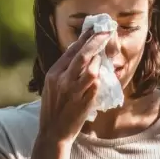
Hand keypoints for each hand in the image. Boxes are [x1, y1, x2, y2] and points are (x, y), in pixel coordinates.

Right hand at [38, 29, 109, 145]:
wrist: (53, 131)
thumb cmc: (54, 105)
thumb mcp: (53, 83)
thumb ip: (65, 67)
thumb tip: (80, 48)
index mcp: (54, 73)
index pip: (71, 50)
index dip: (85, 37)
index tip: (95, 27)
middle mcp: (62, 80)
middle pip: (83, 55)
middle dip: (97, 40)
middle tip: (106, 31)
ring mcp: (74, 91)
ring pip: (92, 70)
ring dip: (99, 62)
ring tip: (101, 59)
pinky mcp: (84, 101)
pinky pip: (96, 84)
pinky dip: (100, 78)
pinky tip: (101, 77)